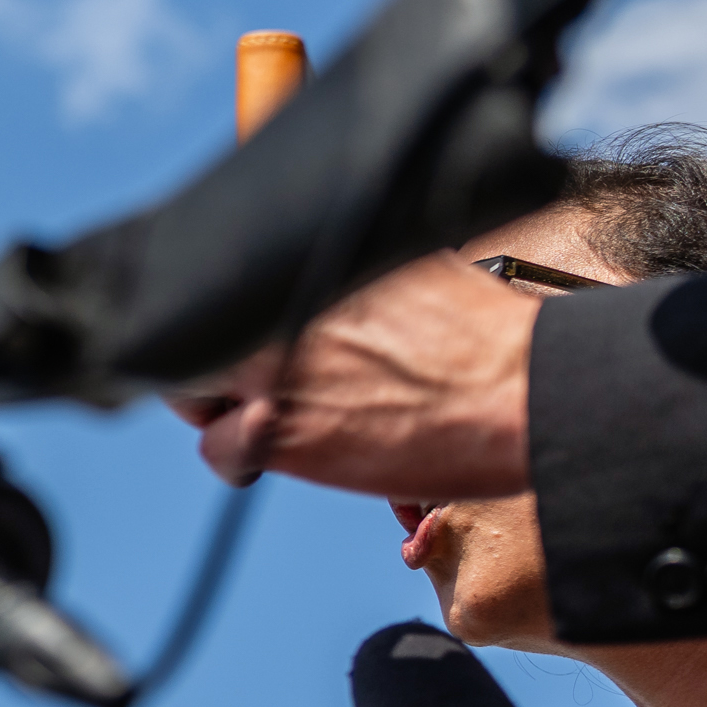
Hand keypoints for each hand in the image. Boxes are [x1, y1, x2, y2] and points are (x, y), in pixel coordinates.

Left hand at [165, 254, 536, 501]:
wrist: (520, 391)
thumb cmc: (477, 337)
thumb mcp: (398, 260)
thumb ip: (333, 260)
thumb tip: (295, 248)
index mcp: (298, 249)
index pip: (211, 271)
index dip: (221, 310)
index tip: (240, 332)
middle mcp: (269, 300)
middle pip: (185, 330)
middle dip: (212, 360)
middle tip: (259, 383)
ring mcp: (266, 362)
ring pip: (188, 390)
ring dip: (224, 408)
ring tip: (287, 416)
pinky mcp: (274, 426)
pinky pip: (219, 448)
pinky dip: (247, 457)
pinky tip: (305, 447)